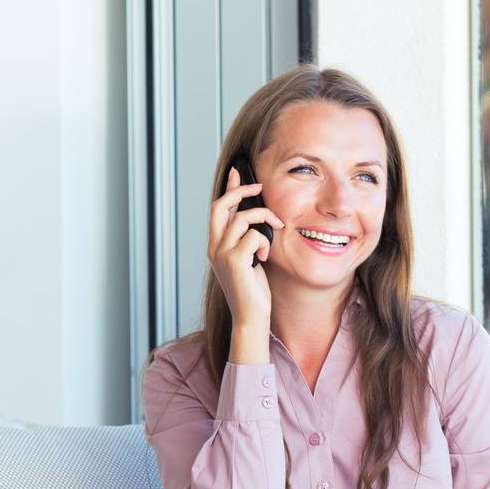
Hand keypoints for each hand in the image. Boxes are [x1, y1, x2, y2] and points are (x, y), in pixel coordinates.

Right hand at [207, 165, 284, 329]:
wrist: (251, 317)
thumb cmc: (252, 291)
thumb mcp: (249, 258)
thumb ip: (248, 238)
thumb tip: (256, 217)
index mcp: (216, 246)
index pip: (219, 208)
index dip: (229, 187)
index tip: (238, 171)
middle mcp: (215, 247)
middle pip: (221, 205)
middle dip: (241, 191)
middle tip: (260, 187)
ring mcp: (222, 254)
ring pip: (243, 219)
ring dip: (264, 220)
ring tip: (275, 232)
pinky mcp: (234, 261)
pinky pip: (253, 236)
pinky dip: (264, 242)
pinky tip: (264, 258)